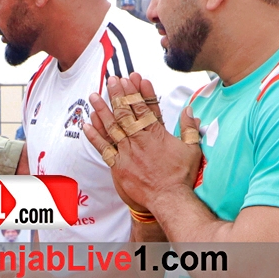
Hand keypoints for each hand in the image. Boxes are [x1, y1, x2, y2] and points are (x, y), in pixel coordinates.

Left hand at [82, 71, 200, 213]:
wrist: (168, 199)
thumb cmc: (181, 176)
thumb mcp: (192, 149)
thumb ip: (190, 128)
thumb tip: (189, 110)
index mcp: (156, 133)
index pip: (144, 107)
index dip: (136, 92)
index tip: (131, 78)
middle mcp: (139, 139)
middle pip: (126, 112)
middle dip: (118, 94)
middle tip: (111, 80)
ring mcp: (127, 152)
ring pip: (111, 126)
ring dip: (102, 110)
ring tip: (94, 95)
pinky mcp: (118, 165)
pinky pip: (103, 148)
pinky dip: (94, 136)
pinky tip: (86, 124)